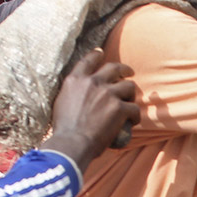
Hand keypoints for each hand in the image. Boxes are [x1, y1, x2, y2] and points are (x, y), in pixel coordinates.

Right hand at [45, 48, 141, 169]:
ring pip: (129, 86)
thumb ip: (72, 94)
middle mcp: (93, 82)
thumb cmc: (64, 129)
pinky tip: (132, 122)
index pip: (88, 61)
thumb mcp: (61, 102)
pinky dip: (135, 116)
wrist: (72, 143)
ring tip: (130, 103)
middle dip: (124, 69)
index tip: (101, 53)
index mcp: (76, 80)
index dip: (96, 55)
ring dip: (131, 95)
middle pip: (114, 68)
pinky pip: (135, 109)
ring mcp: (108, 94)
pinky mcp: (120, 108)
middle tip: (129, 72)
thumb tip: (77, 95)